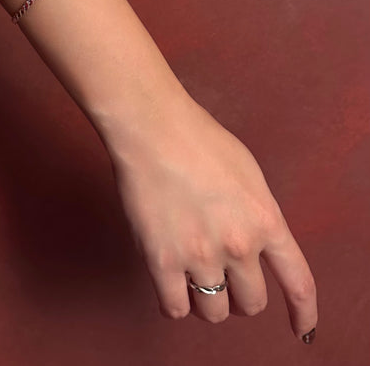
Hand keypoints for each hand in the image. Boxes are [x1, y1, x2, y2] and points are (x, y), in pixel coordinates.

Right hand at [105, 91, 317, 342]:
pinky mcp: (162, 260)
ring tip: (194, 282)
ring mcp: (200, 255)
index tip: (302, 328)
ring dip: (207, 302)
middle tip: (224, 281)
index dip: (304, 312)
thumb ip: (257, 214)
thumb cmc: (198, 141)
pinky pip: (175, 308)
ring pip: (214, 312)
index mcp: (265, 220)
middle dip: (240, 297)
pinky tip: (170, 286)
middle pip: (251, 303)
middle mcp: (239, 245)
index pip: (298, 282)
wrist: (155, 130)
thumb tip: (253, 242)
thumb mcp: (249, 173)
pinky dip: (175, 304)